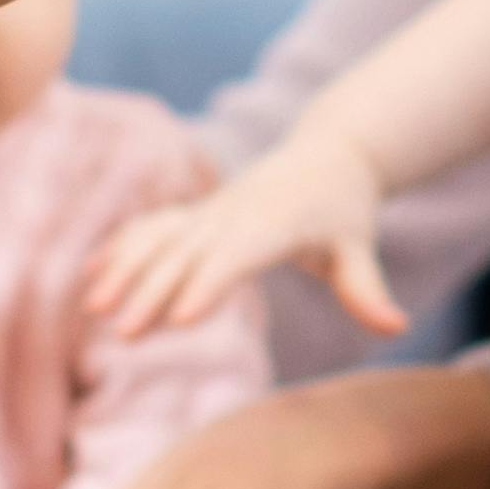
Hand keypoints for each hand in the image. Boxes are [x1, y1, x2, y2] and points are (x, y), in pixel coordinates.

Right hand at [87, 130, 395, 338]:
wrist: (327, 155)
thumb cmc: (345, 210)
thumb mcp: (359, 248)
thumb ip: (367, 290)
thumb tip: (397, 325)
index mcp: (274, 224)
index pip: (236, 257)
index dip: (208, 286)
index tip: (179, 319)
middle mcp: (233, 215)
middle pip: (187, 255)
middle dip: (152, 292)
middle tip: (125, 333)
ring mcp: (210, 212)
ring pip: (160, 240)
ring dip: (125, 269)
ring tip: (94, 308)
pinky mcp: (197, 214)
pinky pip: (153, 229)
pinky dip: (122, 248)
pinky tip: (92, 275)